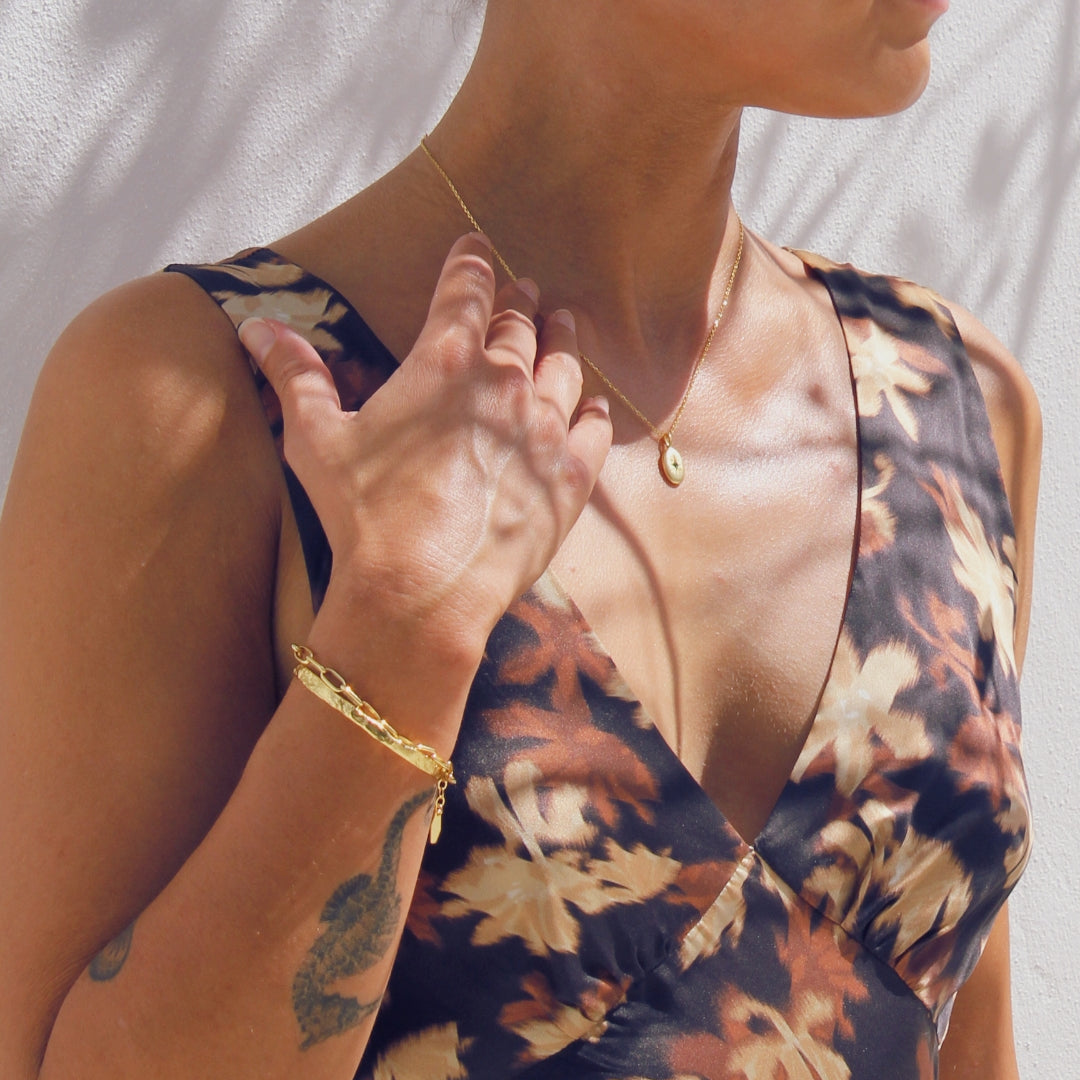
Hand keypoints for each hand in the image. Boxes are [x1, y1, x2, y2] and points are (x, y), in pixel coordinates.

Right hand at [238, 233, 610, 664]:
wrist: (421, 593)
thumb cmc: (363, 514)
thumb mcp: (316, 438)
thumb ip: (296, 375)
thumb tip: (256, 326)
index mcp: (444, 361)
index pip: (464, 291)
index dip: (470, 262)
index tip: (476, 247)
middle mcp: (504, 384)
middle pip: (519, 328)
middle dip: (518, 303)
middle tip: (525, 291)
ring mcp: (544, 431)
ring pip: (564, 368)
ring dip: (564, 340)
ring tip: (567, 324)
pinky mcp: (569, 479)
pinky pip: (593, 431)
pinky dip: (594, 411)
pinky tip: (594, 404)